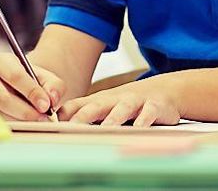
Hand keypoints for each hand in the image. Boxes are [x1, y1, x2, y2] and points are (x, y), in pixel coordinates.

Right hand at [0, 53, 64, 120]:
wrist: (17, 86)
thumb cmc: (31, 80)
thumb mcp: (46, 77)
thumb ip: (53, 86)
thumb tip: (51, 99)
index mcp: (0, 61)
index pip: (15, 77)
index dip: (32, 92)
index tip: (46, 105)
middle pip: (4, 98)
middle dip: (26, 111)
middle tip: (43, 118)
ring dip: (20, 121)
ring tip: (36, 121)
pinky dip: (12, 126)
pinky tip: (25, 124)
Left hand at [58, 78, 180, 126]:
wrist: (165, 89)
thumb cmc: (129, 102)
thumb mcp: (106, 106)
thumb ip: (85, 115)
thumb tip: (57, 126)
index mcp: (100, 101)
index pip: (78, 105)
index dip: (65, 115)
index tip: (52, 126)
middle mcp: (115, 99)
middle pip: (97, 106)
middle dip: (84, 116)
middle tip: (73, 128)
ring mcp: (135, 101)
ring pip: (123, 109)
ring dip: (114, 118)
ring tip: (107, 128)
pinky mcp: (154, 105)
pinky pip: (149, 113)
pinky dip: (144, 119)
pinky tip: (139, 127)